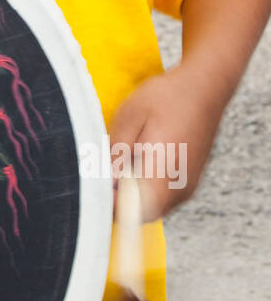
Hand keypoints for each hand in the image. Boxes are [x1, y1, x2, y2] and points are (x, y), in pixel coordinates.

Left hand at [108, 63, 222, 221]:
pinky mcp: (190, 180)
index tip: (95, 186)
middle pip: (141, 214)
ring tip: (125, 159)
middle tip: (105, 170)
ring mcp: (188, 186)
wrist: (204, 86)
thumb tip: (104, 182)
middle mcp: (180, 188)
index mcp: (163, 174)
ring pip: (151, 206)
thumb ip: (116, 153)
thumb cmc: (166, 98)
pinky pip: (163, 196)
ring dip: (132, 192)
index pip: (132, 213)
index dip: (110, 205)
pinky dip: (146, 186)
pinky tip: (140, 158)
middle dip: (118, 199)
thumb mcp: (130, 118)